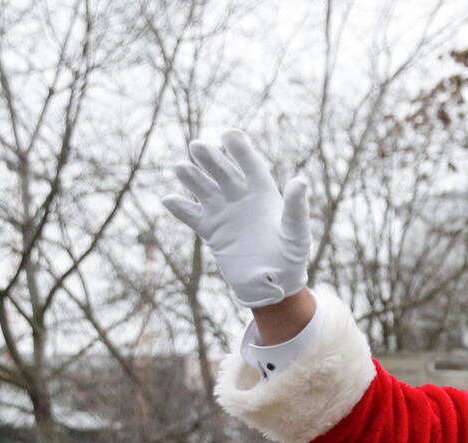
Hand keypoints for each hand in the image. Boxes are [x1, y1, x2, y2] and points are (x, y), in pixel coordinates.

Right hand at [163, 130, 310, 307]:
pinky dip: (180, 208)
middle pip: (222, 172)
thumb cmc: (291, 257)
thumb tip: (299, 181)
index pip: (250, 165)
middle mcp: (240, 197)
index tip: (229, 134)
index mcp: (263, 192)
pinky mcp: (211, 231)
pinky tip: (168, 200)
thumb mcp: (297, 233)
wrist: (273, 283)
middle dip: (210, 159)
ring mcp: (224, 212)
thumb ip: (296, 208)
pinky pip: (192, 215)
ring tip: (180, 168)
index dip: (240, 149)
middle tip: (197, 146)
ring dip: (192, 178)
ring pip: (203, 189)